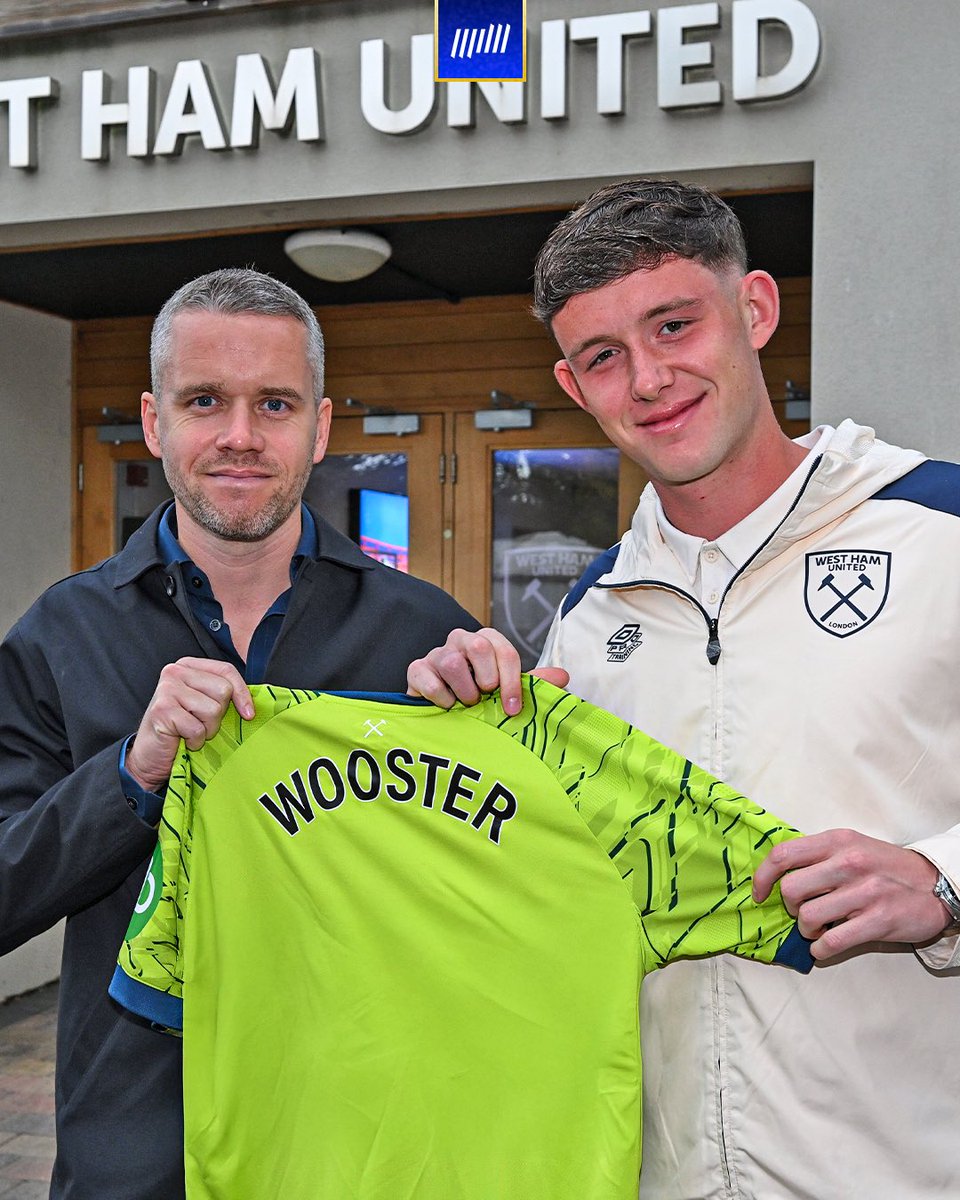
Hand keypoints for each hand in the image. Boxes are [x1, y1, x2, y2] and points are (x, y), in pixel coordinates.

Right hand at [125, 658, 253, 791]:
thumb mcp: (204, 705)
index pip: (226, 671)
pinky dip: (195, 741)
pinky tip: (183, 740)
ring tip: (191, 731)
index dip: (242, 693)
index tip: (249, 714)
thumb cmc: (181, 730)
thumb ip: (222, 695)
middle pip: (223, 690)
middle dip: (219, 715)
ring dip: (207, 729)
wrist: (151, 756)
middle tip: (202, 724)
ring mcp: (167, 689)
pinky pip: (198, 728)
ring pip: (213, 710)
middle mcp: (175, 672)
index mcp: (188, 666)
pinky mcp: (162, 710)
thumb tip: (253, 703)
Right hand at [406, 627, 568, 715]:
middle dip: (487, 679)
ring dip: (464, 691)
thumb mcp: (507, 691)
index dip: (512, 681)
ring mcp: (437, 653)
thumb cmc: (479, 697)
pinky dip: (440, 697)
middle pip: (480, 646)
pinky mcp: (416, 669)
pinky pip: (427, 678)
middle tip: (485, 698)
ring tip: (466, 704)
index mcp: (488, 641)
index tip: (512, 708)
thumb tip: (563, 677)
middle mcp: (461, 640)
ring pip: (452, 662)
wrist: (442, 711)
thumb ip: (533, 684)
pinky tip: (446, 706)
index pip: (505, 650)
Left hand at [753, 828, 950, 959]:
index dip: (762, 877)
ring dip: (806, 930)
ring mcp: (864, 893)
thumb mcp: (852, 845)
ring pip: (807, 917)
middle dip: (789, 907)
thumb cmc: (886, 867)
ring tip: (818, 928)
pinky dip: (820, 949)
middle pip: (790, 890)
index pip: (783, 854)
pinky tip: (825, 946)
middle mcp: (848, 863)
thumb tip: (778, 873)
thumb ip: (818, 854)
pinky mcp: (877, 921)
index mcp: (837, 841)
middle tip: (800, 911)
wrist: (936, 885)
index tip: (759, 892)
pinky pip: (831, 942)